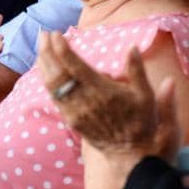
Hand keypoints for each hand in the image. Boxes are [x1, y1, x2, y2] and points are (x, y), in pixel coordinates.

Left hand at [37, 31, 179, 163]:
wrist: (133, 155)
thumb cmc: (142, 122)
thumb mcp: (146, 95)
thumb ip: (137, 70)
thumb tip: (132, 47)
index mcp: (103, 92)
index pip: (75, 67)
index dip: (62, 49)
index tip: (56, 34)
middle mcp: (85, 102)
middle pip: (57, 74)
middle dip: (47, 52)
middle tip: (43, 34)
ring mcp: (76, 113)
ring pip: (52, 86)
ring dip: (44, 65)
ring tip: (42, 47)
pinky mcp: (72, 121)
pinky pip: (54, 98)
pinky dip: (48, 81)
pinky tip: (47, 70)